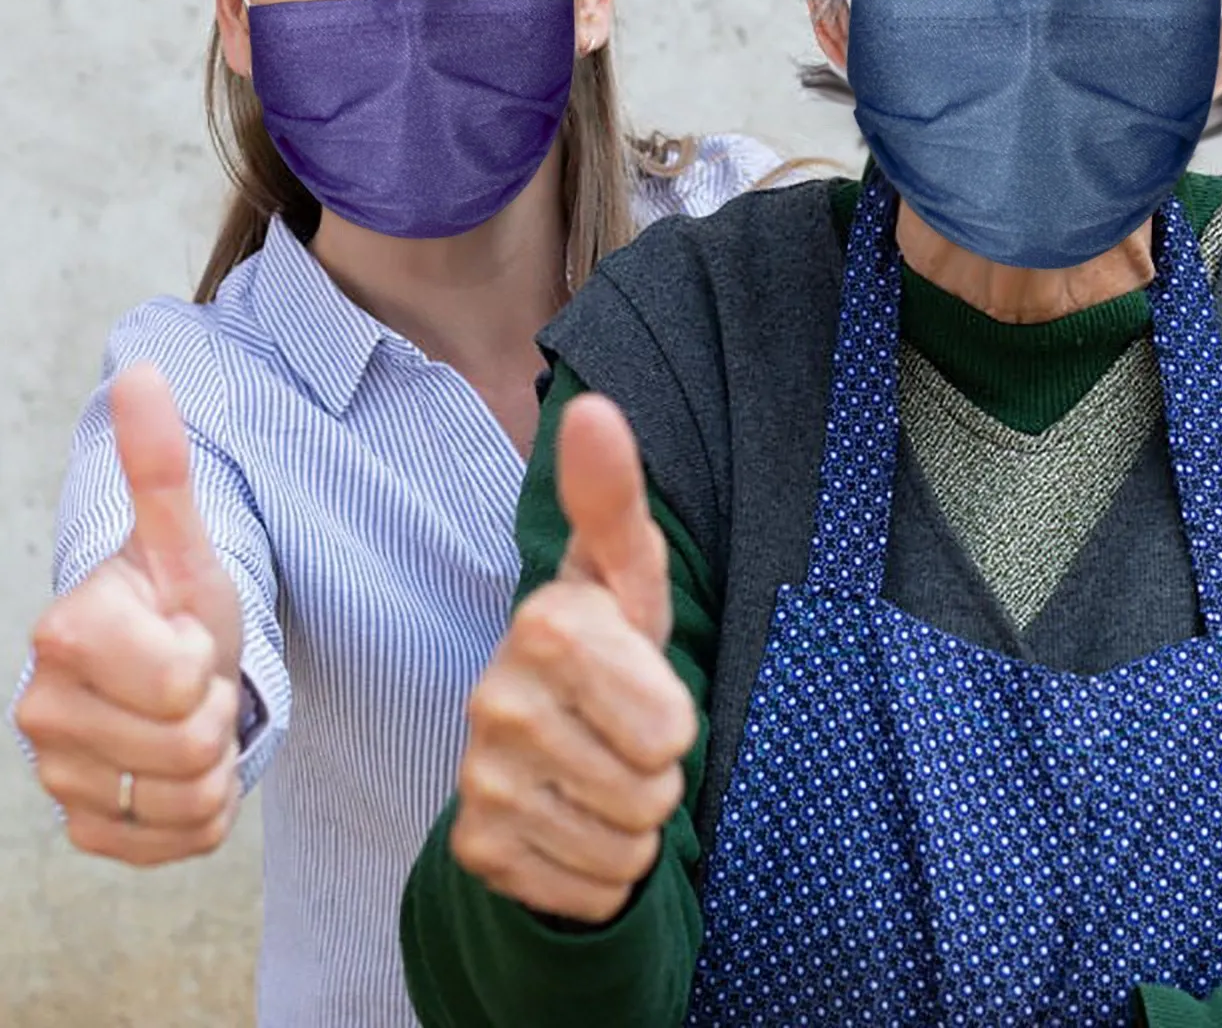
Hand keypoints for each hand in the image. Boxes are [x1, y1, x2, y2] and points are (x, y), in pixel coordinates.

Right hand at [14, 363, 243, 863]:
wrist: (164, 667)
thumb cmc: (175, 601)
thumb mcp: (183, 538)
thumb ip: (160, 463)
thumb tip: (143, 371)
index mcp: (66, 635)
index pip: (180, 680)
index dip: (207, 659)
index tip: (187, 634)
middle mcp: (41, 712)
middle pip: (190, 744)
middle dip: (215, 710)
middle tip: (194, 680)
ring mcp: (57, 778)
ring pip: (188, 798)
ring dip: (214, 761)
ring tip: (188, 717)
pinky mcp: (84, 832)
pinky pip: (176, 842)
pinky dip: (199, 812)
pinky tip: (179, 767)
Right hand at [450, 394, 696, 923]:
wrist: (546, 745)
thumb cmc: (607, 643)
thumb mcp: (627, 573)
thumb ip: (614, 497)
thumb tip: (592, 407)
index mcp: (545, 624)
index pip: (667, 723)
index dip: (672, 712)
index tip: (637, 674)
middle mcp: (496, 700)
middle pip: (653, 785)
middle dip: (658, 767)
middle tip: (623, 730)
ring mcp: (479, 780)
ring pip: (628, 839)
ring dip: (635, 815)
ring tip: (602, 767)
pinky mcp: (478, 850)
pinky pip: (595, 886)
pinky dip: (604, 865)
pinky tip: (574, 816)